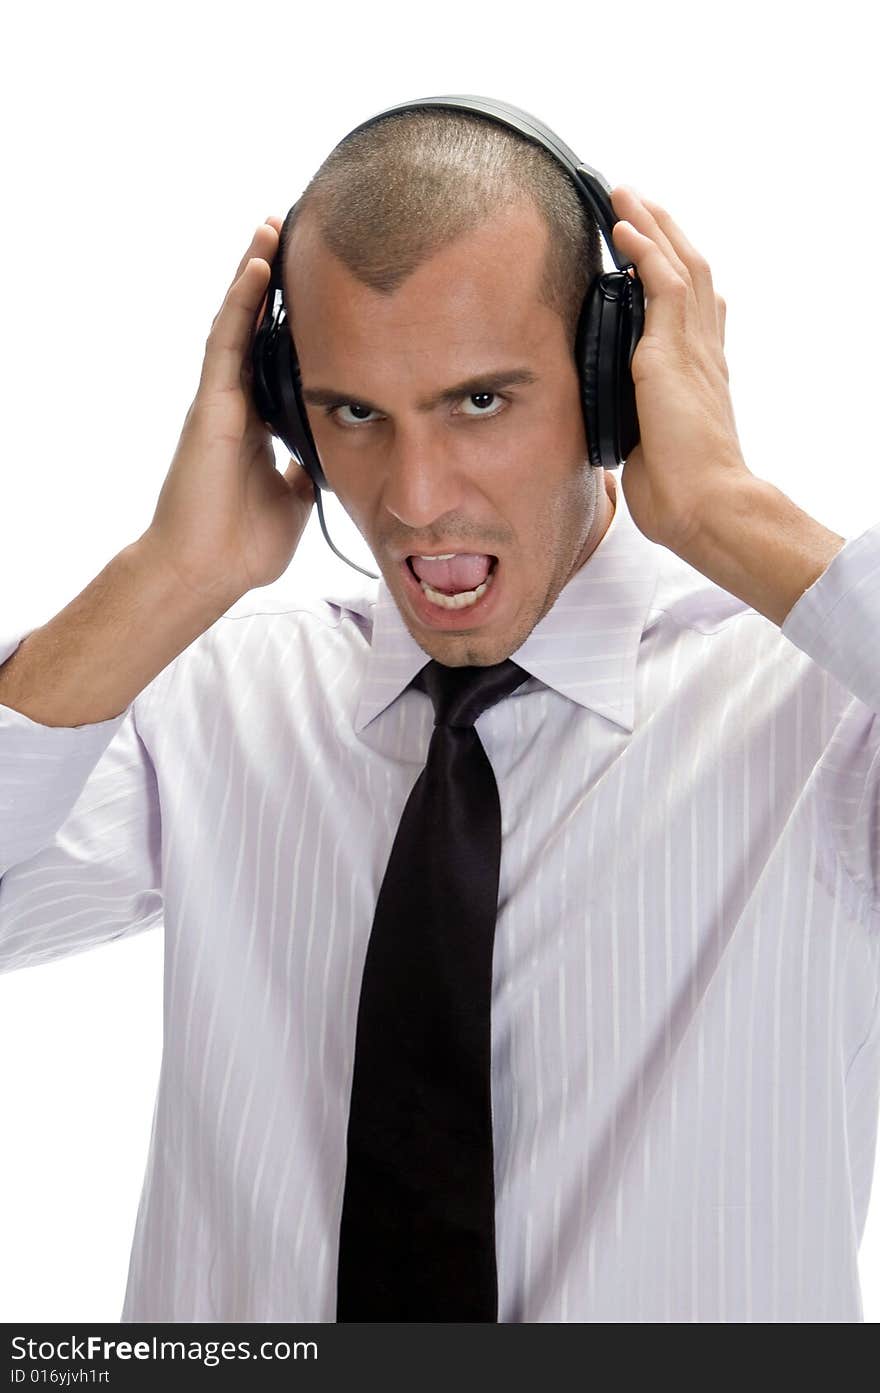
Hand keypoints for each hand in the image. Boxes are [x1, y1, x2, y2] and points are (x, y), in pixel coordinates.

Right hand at [139, 216, 314, 609]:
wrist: (208, 572)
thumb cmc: (243, 544)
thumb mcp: (296, 499)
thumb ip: (309, 469)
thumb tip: (334, 450)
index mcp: (256, 424)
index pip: (275, 356)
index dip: (293, 319)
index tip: (319, 284)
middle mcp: (236, 404)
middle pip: (254, 328)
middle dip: (271, 281)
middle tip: (292, 232)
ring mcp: (220, 401)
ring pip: (236, 322)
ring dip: (253, 274)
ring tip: (273, 228)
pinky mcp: (210, 406)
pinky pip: (226, 342)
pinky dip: (240, 302)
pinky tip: (257, 267)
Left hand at [609, 186, 751, 552]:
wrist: (704, 504)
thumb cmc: (681, 493)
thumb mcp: (650, 450)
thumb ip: (636, 429)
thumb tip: (615, 437)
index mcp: (700, 375)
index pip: (694, 309)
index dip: (676, 273)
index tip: (655, 251)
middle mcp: (703, 353)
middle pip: (691, 273)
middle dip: (664, 234)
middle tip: (638, 202)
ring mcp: (693, 349)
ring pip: (679, 265)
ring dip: (651, 227)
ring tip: (625, 196)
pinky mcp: (674, 352)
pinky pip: (664, 284)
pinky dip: (644, 251)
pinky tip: (624, 228)